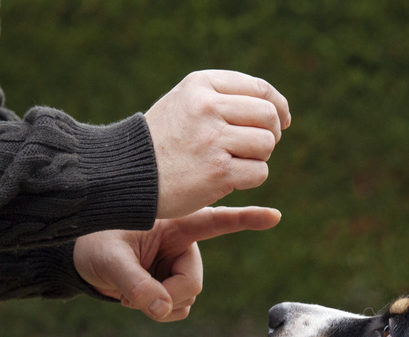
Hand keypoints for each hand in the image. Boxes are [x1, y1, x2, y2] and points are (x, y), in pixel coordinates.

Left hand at [73, 206, 281, 321]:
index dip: (246, 219)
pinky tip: (135, 299)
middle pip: (193, 282)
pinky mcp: (170, 284)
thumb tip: (162, 309)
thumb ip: (134, 284)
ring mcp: (177, 266)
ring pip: (187, 299)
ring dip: (160, 304)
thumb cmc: (92, 244)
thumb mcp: (108, 260)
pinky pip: (177, 308)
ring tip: (129, 292)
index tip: (275, 216)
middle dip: (168, 296)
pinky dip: (158, 311)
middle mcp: (181, 244)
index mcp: (174, 223)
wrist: (79, 260)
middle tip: (135, 298)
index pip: (216, 221)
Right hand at [145, 71, 290, 219]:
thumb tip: (276, 109)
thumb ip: (223, 98)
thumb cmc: (162, 141)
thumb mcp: (185, 102)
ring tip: (236, 163)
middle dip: (272, 133)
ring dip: (259, 158)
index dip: (278, 106)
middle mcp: (207, 107)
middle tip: (259, 147)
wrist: (127, 173)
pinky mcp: (217, 172)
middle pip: (268, 115)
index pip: (260, 89)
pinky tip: (229, 179)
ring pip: (266, 144)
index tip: (282, 121)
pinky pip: (259, 172)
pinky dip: (251, 179)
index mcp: (201, 84)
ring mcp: (212, 139)